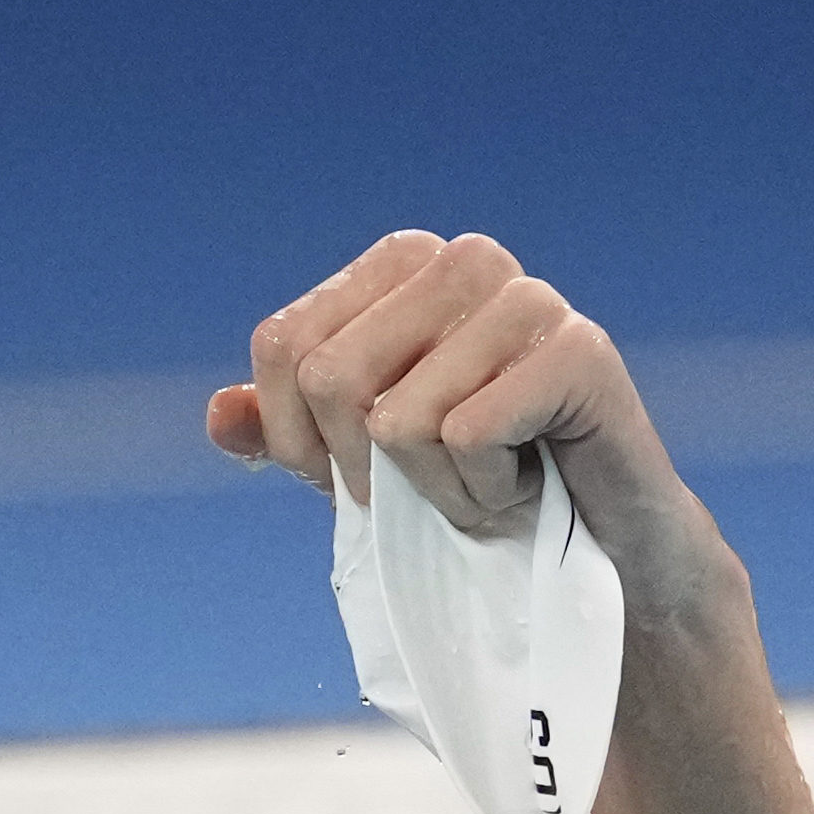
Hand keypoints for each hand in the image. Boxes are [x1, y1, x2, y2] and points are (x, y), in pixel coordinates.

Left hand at [205, 231, 707, 583]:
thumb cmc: (475, 490)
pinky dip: (485, 493)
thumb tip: (219, 414)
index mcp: (403, 262)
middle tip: (438, 482)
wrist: (594, 553)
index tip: (370, 471)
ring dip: (437, 491)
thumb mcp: (359, 465)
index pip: (283, 347)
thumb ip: (285, 433)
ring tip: (493, 479)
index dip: (303, 441)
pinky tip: (529, 482)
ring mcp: (526, 296)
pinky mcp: (580, 351)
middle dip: (370, 469)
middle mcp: (462, 259)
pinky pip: (468, 436)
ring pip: (399, 419)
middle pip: (331, 379)